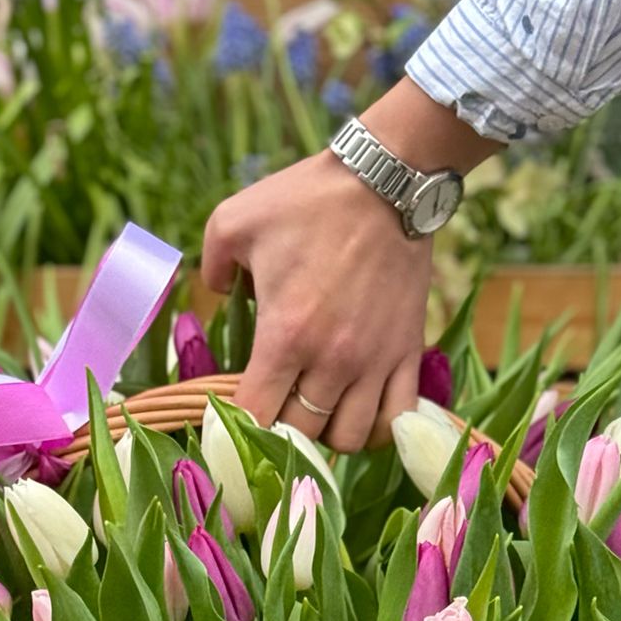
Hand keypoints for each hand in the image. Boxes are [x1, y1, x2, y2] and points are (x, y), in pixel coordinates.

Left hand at [200, 79, 499, 452]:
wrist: (388, 180)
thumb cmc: (307, 200)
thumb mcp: (235, 220)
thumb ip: (212, 265)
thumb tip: (217, 294)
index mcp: (285, 336)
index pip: (256, 416)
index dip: (240, 425)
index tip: (235, 413)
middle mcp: (332, 360)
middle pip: (301, 435)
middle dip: (281, 430)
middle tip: (274, 405)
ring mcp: (375, 362)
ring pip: (350, 439)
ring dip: (328, 434)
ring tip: (317, 410)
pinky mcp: (408, 352)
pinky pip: (397, 419)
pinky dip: (378, 428)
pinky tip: (361, 410)